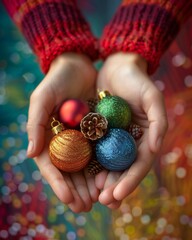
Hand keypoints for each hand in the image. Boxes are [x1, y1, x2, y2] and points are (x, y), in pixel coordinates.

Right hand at [26, 53, 98, 211]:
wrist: (78, 67)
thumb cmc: (56, 81)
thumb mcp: (42, 99)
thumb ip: (35, 124)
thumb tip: (30, 155)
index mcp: (49, 137)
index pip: (51, 165)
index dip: (58, 183)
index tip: (67, 199)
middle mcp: (66, 141)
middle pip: (70, 171)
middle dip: (77, 190)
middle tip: (85, 207)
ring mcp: (83, 138)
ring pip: (87, 166)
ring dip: (92, 184)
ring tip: (100, 200)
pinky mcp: (98, 132)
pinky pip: (102, 151)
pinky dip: (105, 166)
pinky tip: (112, 179)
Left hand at [95, 53, 167, 207]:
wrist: (116, 67)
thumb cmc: (136, 81)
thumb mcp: (152, 97)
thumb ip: (159, 122)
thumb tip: (156, 149)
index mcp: (145, 138)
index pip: (139, 165)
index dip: (130, 181)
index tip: (117, 195)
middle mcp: (129, 142)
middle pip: (123, 170)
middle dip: (114, 187)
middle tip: (102, 201)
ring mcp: (113, 138)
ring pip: (107, 165)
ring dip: (100, 181)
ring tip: (91, 196)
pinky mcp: (98, 132)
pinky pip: (93, 150)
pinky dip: (88, 164)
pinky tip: (80, 175)